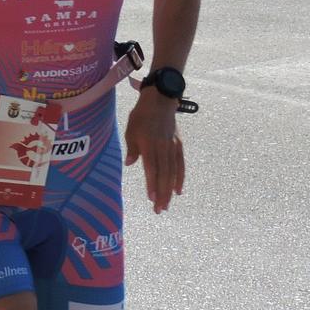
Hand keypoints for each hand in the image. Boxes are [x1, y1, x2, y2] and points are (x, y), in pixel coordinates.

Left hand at [124, 90, 185, 214]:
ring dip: (169, 190)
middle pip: (163, 174)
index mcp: (149, 143)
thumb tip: (129, 163)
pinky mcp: (178, 145)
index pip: (151, 167)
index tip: (151, 198)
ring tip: (166, 205)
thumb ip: (132, 148)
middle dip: (161, 193)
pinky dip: (180, 178)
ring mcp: (172, 146)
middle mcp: (162, 146)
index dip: (152, 183)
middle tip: (159, 209)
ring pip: (172, 172)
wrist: (160, 100)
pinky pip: (180, 164)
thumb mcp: (131, 130)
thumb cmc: (142, 115)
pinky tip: (178, 190)